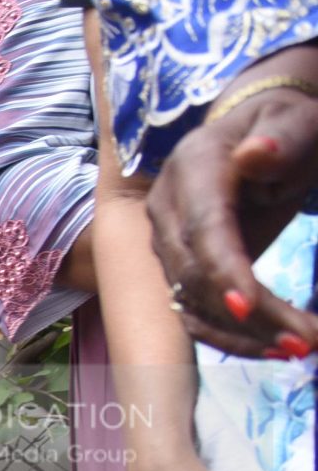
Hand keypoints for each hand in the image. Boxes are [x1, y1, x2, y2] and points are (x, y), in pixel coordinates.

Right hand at [148, 80, 317, 356]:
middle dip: (247, 316)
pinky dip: (234, 337)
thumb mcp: (294, 123)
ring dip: (243, 336)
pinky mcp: (180, 271)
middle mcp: (166, 212)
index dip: (221, 268)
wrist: (257, 138)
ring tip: (298, 347)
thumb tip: (256, 155)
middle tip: (304, 341)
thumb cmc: (283, 129)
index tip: (247, 306)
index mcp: (192, 169)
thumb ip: (280, 139)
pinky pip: (198, 314)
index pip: (202, 227)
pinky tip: (274, 346)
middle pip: (195, 276)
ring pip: (193, 304)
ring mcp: (167, 245)